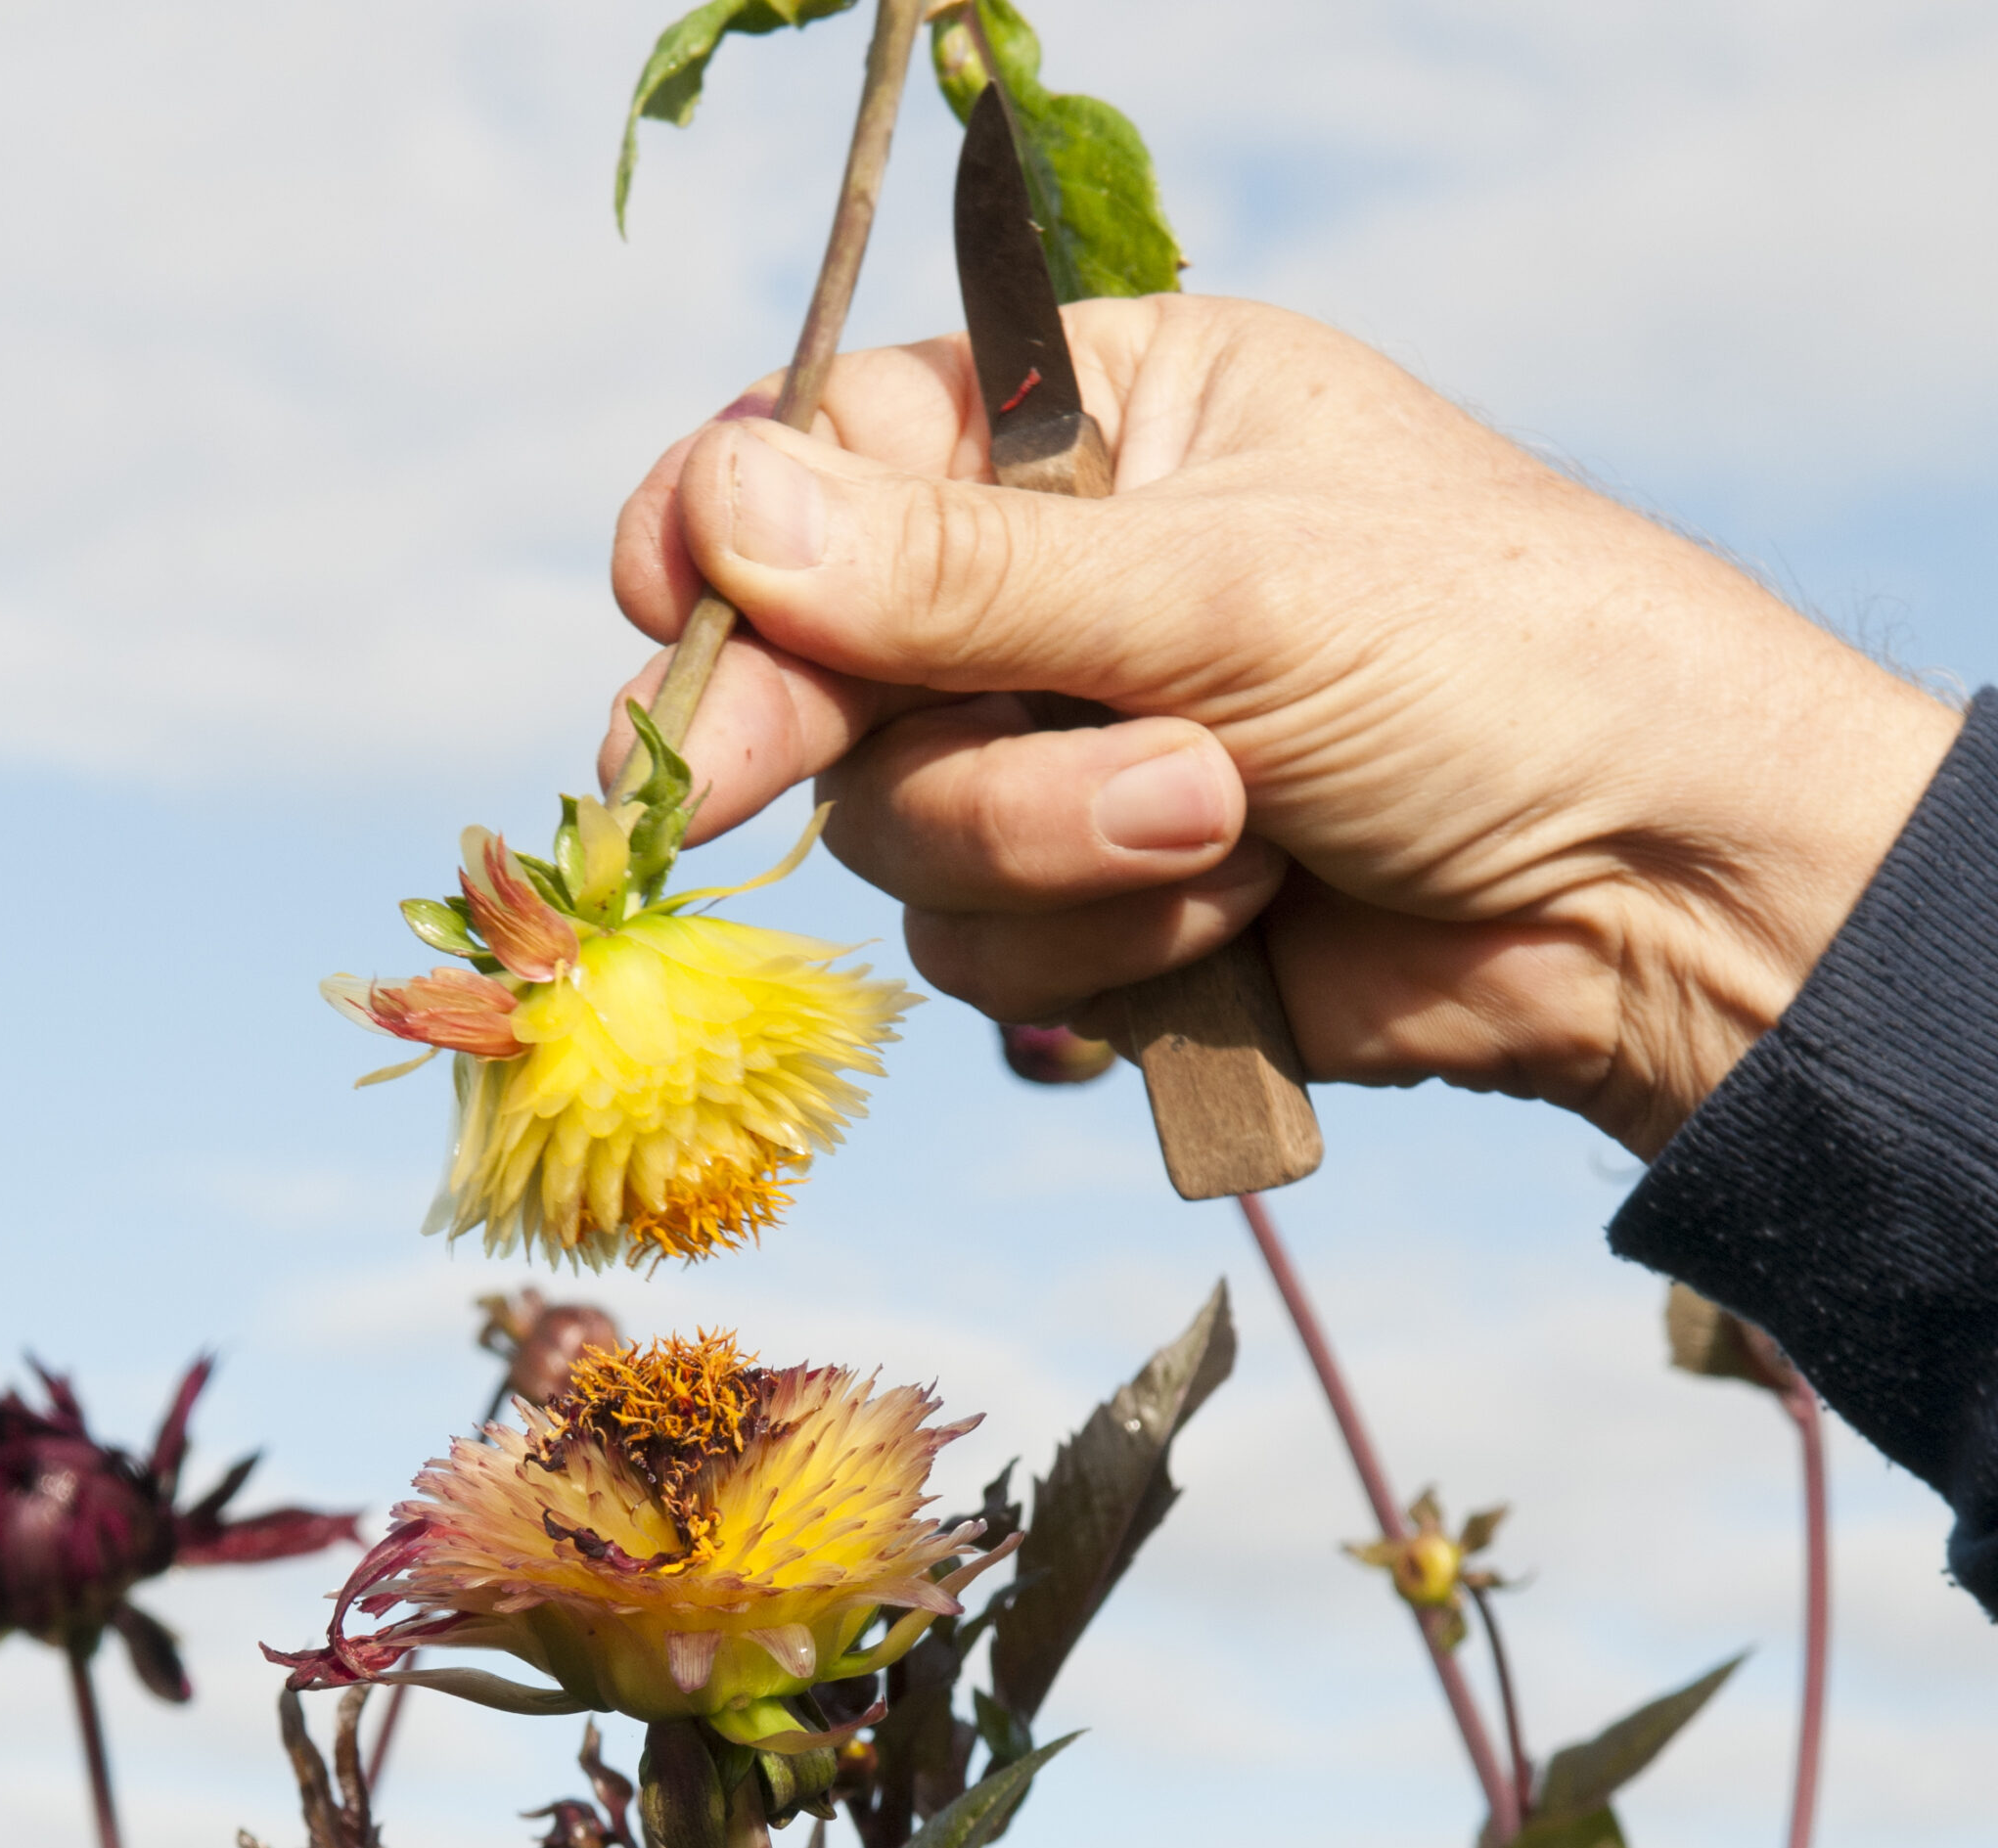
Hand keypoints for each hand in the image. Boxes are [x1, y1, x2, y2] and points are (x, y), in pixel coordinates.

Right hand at [601, 298, 1960, 1156]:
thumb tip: (722, 511)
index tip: (663, 605)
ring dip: (1050, 852)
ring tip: (1232, 827)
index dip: (727, 535)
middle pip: (828, 672)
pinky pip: (984, 956)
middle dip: (848, 737)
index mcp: (1095, 423)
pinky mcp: (1095, 912)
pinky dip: (1103, 952)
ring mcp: (1067, 759)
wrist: (1652, 900)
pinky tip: (1244, 922)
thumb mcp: (1226, 586)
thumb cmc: (1497, 663)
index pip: (835, 455)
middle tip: (723, 790)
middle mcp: (1054, 588)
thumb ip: (962, 575)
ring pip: (901, 838)